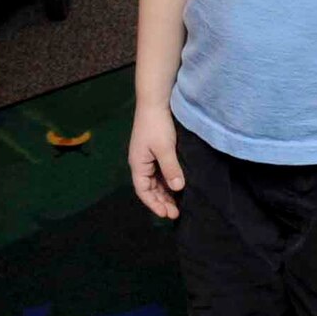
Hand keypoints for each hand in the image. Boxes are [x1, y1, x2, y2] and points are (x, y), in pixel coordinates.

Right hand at [129, 100, 184, 218]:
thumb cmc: (157, 125)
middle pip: (150, 188)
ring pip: (156, 180)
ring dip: (165, 192)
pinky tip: (178, 184)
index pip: (143, 191)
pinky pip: (160, 171)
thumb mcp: (165, 148)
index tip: (167, 214)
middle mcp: (141, 163)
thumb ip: (171, 169)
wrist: (155, 101)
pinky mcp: (155, 150)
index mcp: (138, 165)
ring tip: (178, 203)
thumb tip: (178, 189)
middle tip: (176, 212)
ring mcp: (148, 156)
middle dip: (162, 201)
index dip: (154, 204)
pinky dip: (168, 180)